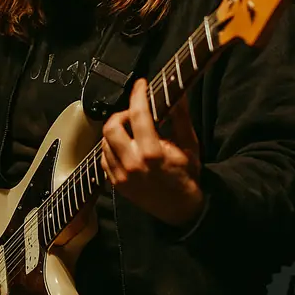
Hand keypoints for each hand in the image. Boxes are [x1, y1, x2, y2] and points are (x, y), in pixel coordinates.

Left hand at [101, 78, 203, 226]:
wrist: (181, 209)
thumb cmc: (187, 176)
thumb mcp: (190, 145)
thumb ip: (181, 117)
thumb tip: (179, 92)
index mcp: (152, 154)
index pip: (139, 116)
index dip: (139, 95)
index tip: (142, 84)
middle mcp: (132, 165)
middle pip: (112, 127)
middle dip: (122, 114)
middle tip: (135, 114)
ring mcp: (120, 176)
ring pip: (105, 141)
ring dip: (117, 131)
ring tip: (132, 131)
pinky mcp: (115, 183)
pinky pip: (104, 157)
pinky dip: (112, 147)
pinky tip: (127, 147)